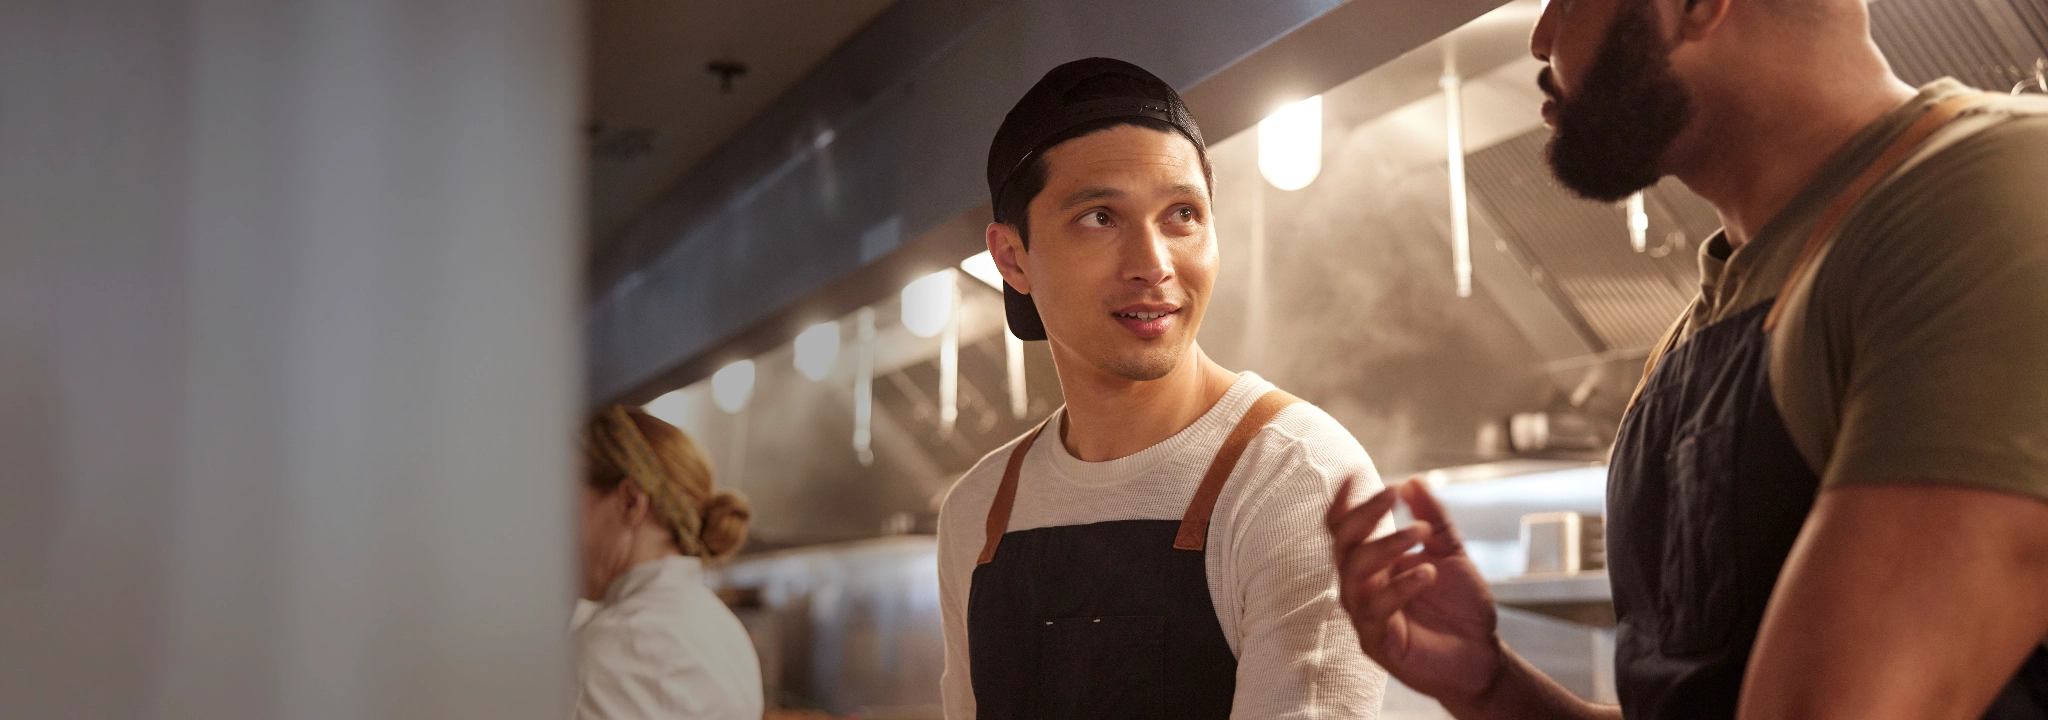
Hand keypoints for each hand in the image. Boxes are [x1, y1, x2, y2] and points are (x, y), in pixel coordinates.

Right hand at [1327, 477, 1505, 706]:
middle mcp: (1363, 587)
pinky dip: (1400, 586)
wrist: (1483, 657)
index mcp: (1376, 566)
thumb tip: (1413, 481)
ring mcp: (1366, 614)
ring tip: (1421, 532)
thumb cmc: (1462, 609)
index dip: (1345, 504)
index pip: (1346, 531)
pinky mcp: (1376, 641)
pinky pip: (1376, 609)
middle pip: (1342, 545)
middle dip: (1364, 516)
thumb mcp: (1452, 554)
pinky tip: (1427, 572)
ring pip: (1355, 573)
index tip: (1354, 475)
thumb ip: (1434, 519)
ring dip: (1386, 545)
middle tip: (1391, 495)